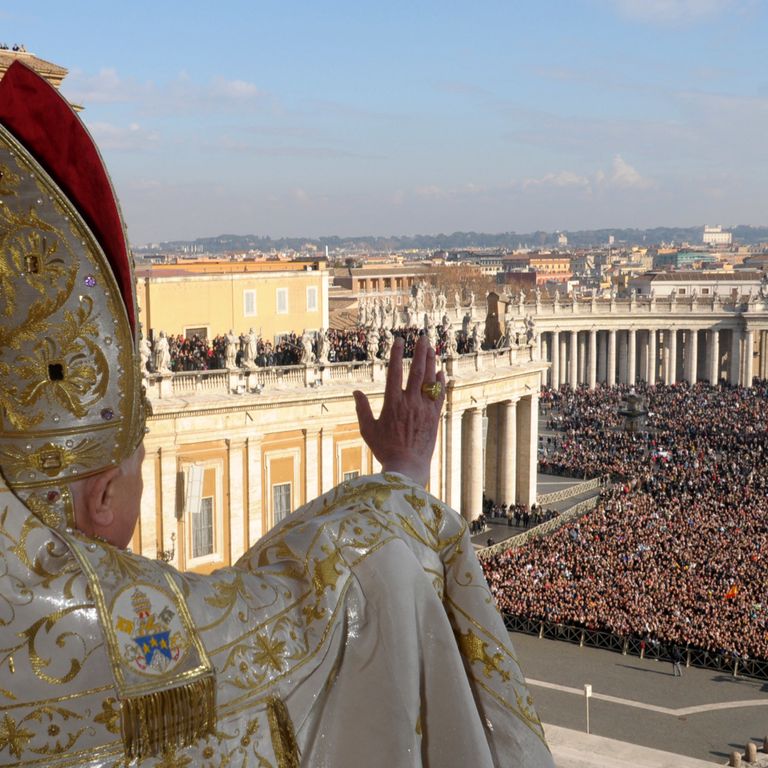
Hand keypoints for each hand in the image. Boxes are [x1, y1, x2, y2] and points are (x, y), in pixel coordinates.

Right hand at [353, 334, 445, 485]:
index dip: (396, 354)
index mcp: (392, 403)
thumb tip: (356, 392)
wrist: (407, 467)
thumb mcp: (368, 430)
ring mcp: (424, 409)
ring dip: (431, 362)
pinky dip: (440, 382)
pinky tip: (440, 372)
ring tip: (431, 348)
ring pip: (430, 380)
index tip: (398, 340)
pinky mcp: (434, 417)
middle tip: (422, 337)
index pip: (394, 372)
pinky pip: (439, 395)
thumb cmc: (385, 450)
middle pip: (416, 371)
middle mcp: (410, 403)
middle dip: (420, 352)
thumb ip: (362, 409)